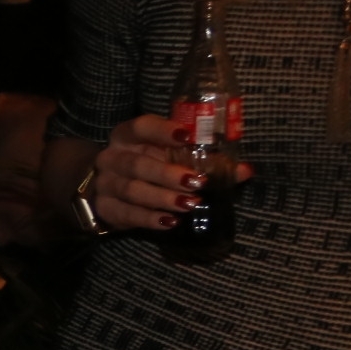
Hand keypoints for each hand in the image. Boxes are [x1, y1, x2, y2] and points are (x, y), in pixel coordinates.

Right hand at [83, 114, 255, 231]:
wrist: (107, 187)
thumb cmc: (148, 164)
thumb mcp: (168, 156)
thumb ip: (203, 161)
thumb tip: (245, 171)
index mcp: (128, 136)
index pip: (141, 127)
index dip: (162, 131)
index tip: (187, 136)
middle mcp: (113, 157)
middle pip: (137, 164)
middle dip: (167, 174)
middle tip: (197, 182)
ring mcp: (105, 184)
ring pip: (132, 190)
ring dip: (162, 198)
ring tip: (189, 204)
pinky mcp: (105, 208)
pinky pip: (127, 214)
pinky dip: (149, 219)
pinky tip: (170, 222)